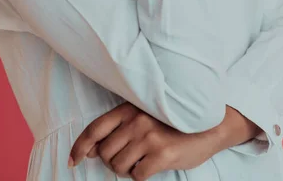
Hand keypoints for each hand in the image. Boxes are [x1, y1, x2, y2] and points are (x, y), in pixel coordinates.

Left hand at [68, 102, 221, 179]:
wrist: (209, 126)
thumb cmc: (173, 122)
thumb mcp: (144, 116)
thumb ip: (119, 128)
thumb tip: (92, 149)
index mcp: (129, 108)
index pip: (95, 128)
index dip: (79, 146)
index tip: (73, 160)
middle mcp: (137, 120)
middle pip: (106, 153)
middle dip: (112, 161)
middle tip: (129, 158)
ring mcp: (149, 136)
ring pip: (119, 166)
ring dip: (127, 169)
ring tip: (143, 159)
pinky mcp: (161, 153)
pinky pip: (136, 175)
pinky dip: (141, 175)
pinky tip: (153, 164)